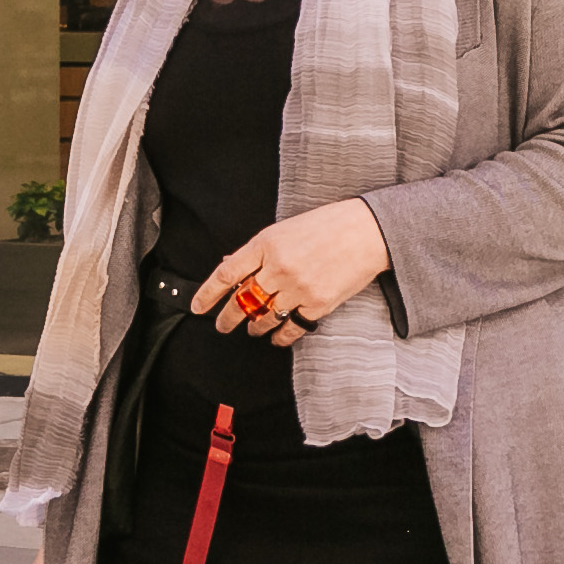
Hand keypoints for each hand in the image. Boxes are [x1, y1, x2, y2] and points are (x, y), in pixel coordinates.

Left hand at [199, 195, 391, 349]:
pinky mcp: (319, 304)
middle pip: (243, 301)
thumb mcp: (282, 230)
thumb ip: (256, 251)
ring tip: (252, 328)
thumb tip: (230, 265)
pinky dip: (280, 336)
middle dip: (228, 317)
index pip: (226, 273)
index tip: (198, 306)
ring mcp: (299, 288)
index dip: (208, 293)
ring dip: (255, 326)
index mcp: (265, 244)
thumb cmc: (324, 226)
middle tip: (222, 325)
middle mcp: (278, 268)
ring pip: (266, 317)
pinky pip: (292, 328)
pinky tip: (275, 337)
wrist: (365, 232)